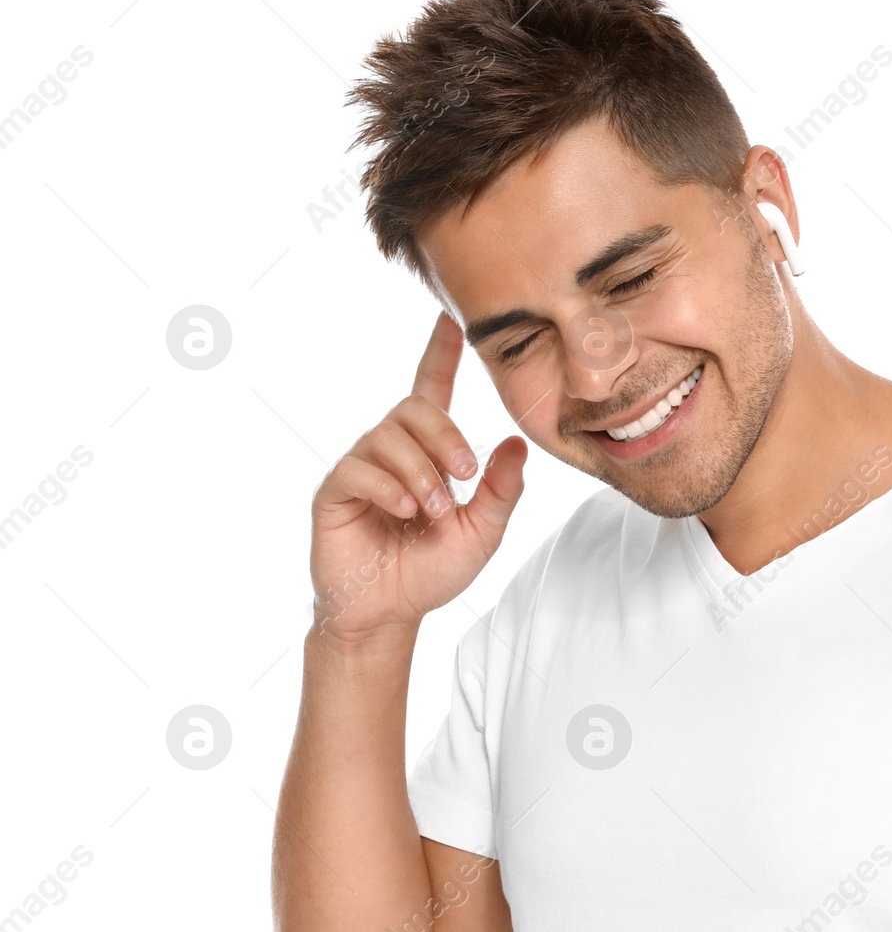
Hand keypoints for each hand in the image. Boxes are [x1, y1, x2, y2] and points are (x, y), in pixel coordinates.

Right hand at [308, 311, 528, 642]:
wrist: (391, 612)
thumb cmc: (432, 569)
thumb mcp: (483, 531)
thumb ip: (501, 490)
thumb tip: (516, 445)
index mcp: (427, 452)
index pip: (431, 390)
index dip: (439, 353)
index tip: (452, 318)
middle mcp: (391, 450)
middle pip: (414, 409)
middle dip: (445, 436)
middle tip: (464, 476)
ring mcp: (360, 468)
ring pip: (388, 437)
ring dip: (420, 471)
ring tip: (432, 509)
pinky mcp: (334, 492)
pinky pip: (358, 469)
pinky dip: (389, 487)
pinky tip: (404, 510)